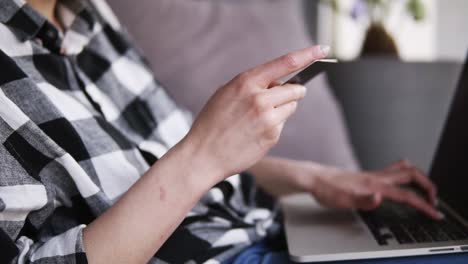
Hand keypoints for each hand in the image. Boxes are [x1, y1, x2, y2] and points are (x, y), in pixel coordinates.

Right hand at [185, 46, 328, 179]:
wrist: (203, 155)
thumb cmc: (212, 123)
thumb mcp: (225, 93)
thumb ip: (252, 84)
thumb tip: (278, 82)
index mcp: (246, 82)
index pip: (285, 63)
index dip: (307, 54)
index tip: (322, 50)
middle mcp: (260, 99)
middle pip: (295, 89)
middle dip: (291, 92)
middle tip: (276, 98)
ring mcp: (268, 119)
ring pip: (291, 107)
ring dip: (282, 109)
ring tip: (259, 118)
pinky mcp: (272, 136)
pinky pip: (282, 124)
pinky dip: (274, 126)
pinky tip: (255, 132)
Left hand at [304, 160, 442, 219]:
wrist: (313, 177)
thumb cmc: (325, 189)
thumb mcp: (342, 200)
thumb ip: (363, 201)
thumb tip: (379, 198)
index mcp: (374, 184)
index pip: (406, 195)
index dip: (423, 204)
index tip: (434, 213)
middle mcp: (375, 176)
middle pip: (410, 174)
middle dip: (427, 185)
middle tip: (434, 198)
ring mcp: (371, 174)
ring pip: (402, 169)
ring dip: (417, 177)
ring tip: (424, 188)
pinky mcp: (366, 175)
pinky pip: (392, 170)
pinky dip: (404, 174)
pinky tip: (400, 182)